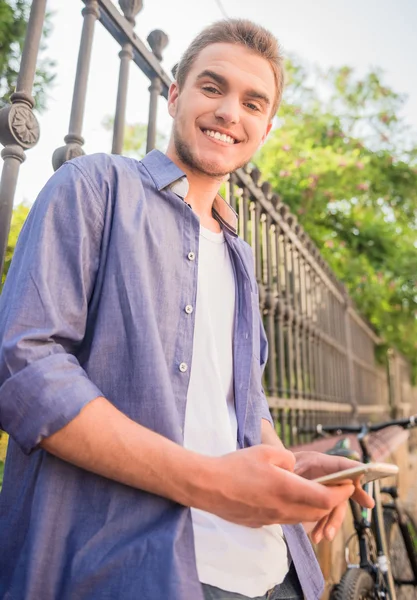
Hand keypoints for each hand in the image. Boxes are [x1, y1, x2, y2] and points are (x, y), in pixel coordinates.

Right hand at [193, 445, 355, 527]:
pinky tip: (287, 497)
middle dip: (331, 500)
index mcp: (287, 489)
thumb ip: (288, 458)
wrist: (208, 486)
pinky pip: (287, 519)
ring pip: (303, 517)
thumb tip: (294, 466)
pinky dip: (296, 510)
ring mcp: (272, 519)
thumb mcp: (266, 452)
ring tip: (314, 491)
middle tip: (335, 487)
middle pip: (318, 511)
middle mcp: (283, 509)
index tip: (348, 484)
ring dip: (314, 506)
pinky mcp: (261, 522)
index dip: (341, 493)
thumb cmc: (235, 466)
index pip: (326, 498)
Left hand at [294, 451, 374, 542]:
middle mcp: (329, 476)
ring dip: (331, 523)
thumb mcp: (290, 464)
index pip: (343, 466)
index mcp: (322, 462)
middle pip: (341, 493)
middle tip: (334, 526)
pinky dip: (322, 525)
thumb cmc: (287, 463)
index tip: (366, 489)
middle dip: (338, 512)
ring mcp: (327, 488)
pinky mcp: (321, 499)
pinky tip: (316, 537)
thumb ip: (295, 470)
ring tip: (324, 536)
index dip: (357, 476)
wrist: (279, 469)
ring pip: (334, 506)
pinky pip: (326, 512)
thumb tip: (296, 475)